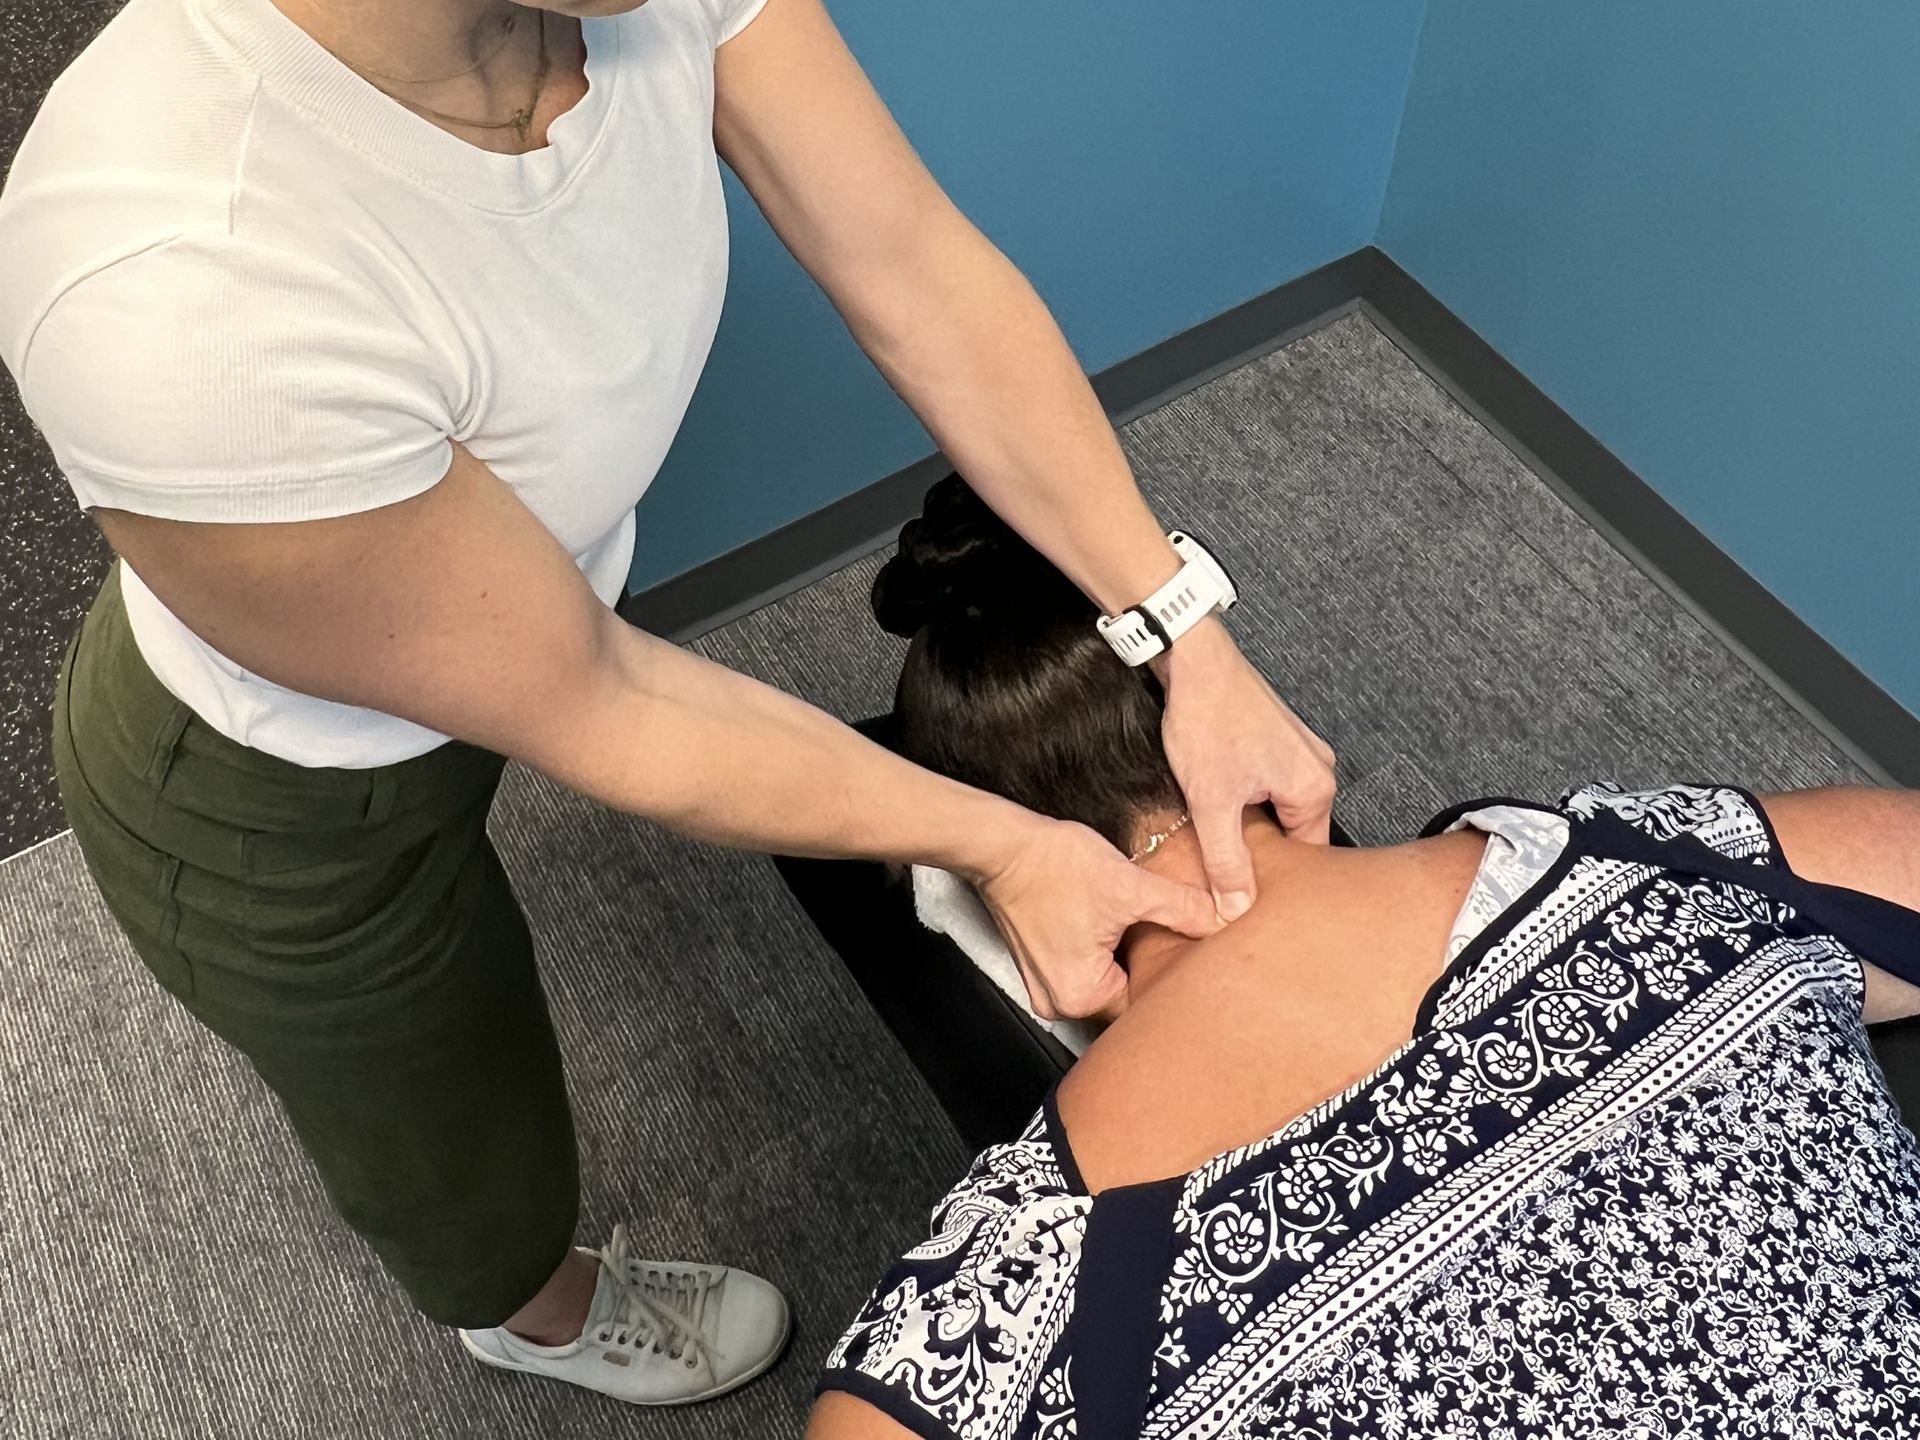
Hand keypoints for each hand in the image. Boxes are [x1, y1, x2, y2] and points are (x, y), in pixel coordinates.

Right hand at [974, 817, 1223, 1020]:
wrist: (1004, 845)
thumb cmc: (1054, 866)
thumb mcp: (1130, 887)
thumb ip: (1183, 909)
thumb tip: (1224, 919)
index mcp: (1081, 997)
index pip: (1146, 1005)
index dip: (1173, 977)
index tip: (1194, 959)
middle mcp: (1058, 1003)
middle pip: (1125, 995)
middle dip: (1150, 967)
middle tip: (1177, 940)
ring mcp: (1046, 985)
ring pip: (1107, 979)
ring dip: (1126, 957)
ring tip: (1144, 928)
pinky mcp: (1041, 964)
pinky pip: (1086, 967)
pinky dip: (1104, 950)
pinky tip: (1116, 925)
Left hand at [1156, 619, 1337, 918]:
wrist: (1192, 658)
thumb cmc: (1208, 718)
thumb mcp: (1212, 802)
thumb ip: (1226, 861)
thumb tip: (1237, 907)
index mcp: (1315, 788)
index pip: (1308, 857)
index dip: (1277, 880)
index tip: (1250, 895)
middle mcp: (1316, 768)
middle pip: (1294, 832)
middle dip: (1262, 851)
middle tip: (1228, 868)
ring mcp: (1298, 750)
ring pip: (1278, 807)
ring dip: (1250, 822)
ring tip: (1219, 831)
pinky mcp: (1274, 738)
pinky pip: (1268, 784)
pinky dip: (1246, 797)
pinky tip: (1217, 799)